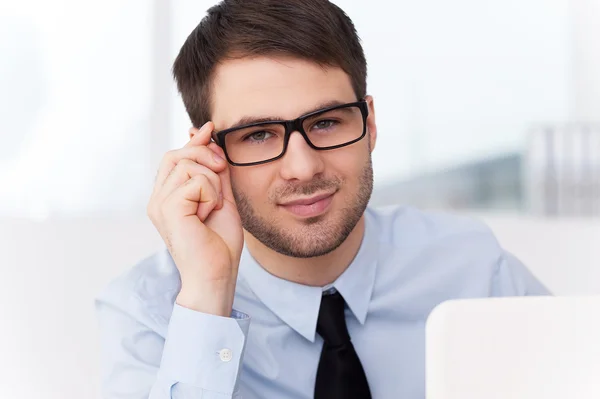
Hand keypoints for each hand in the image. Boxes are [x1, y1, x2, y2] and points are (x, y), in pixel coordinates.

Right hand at [147, 122, 242, 315]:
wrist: (217, 274)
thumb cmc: (219, 243)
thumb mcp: (221, 198)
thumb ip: (215, 172)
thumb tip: (210, 140)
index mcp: (167, 197)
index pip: (175, 158)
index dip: (193, 142)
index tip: (210, 128)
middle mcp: (158, 199)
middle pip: (177, 154)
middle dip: (205, 155)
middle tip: (222, 170)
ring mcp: (159, 203)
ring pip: (188, 165)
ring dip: (212, 182)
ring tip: (212, 207)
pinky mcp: (167, 208)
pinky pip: (195, 180)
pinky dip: (210, 194)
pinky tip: (208, 214)